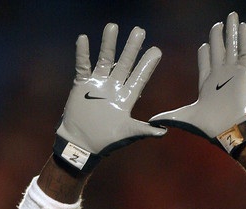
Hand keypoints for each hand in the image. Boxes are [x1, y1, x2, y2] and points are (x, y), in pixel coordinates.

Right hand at [54, 23, 164, 171]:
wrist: (83, 144)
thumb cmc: (107, 141)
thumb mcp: (127, 133)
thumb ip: (144, 130)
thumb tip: (164, 131)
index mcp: (126, 98)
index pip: (139, 78)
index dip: (147, 65)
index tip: (156, 50)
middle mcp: (114, 88)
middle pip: (124, 63)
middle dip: (132, 48)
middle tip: (140, 31)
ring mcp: (98, 85)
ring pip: (105, 60)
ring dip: (109, 44)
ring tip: (113, 26)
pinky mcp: (82, 85)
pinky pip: (82, 66)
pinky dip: (82, 54)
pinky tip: (84, 39)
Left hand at [149, 12, 245, 154]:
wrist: (229, 130)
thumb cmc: (209, 126)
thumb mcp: (184, 117)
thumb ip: (169, 116)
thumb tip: (151, 122)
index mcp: (208, 86)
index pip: (206, 64)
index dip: (205, 53)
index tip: (204, 44)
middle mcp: (221, 77)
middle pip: (219, 51)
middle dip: (218, 37)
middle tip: (217, 24)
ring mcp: (233, 73)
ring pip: (231, 47)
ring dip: (231, 31)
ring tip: (231, 16)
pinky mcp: (244, 72)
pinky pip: (244, 51)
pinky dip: (243, 38)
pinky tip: (241, 26)